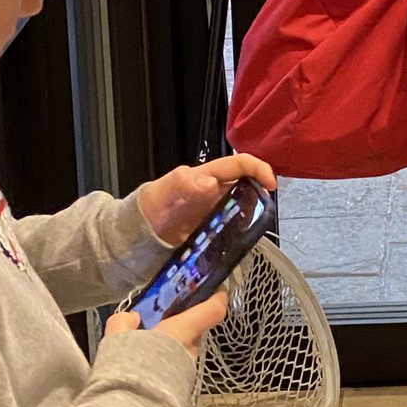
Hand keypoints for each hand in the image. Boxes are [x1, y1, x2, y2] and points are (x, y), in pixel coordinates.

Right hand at [105, 289, 228, 361]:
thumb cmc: (131, 372)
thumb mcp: (119, 340)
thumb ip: (123, 324)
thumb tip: (129, 317)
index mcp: (182, 331)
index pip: (213, 310)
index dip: (217, 296)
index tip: (215, 287)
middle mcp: (190, 351)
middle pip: (193, 331)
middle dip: (180, 325)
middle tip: (162, 319)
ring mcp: (186, 373)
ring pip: (182, 352)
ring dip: (169, 348)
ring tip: (145, 348)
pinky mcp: (179, 391)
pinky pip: (174, 371)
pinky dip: (163, 366)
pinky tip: (143, 370)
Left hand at [136, 154, 275, 247]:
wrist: (136, 236)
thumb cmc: (146, 208)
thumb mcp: (159, 193)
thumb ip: (180, 183)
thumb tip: (210, 182)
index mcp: (207, 175)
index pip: (239, 163)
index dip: (258, 168)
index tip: (270, 182)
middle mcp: (216, 191)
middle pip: (248, 185)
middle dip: (262, 193)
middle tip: (266, 210)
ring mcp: (217, 211)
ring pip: (246, 207)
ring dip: (255, 214)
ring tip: (255, 228)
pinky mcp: (216, 230)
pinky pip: (236, 228)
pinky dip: (243, 233)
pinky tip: (241, 242)